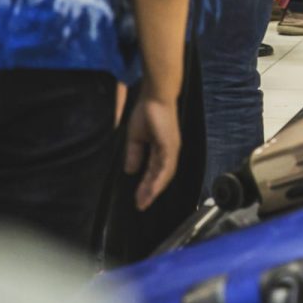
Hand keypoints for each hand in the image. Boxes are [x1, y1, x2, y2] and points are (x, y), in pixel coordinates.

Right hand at [123, 95, 181, 210]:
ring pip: (164, 176)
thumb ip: (134, 154)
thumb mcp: (135, 138)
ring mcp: (172, 149)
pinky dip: (158, 180)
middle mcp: (169, 152)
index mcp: (162, 150)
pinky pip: (166, 167)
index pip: (155, 173)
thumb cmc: (147, 112)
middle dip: (150, 192)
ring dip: (154, 190)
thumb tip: (130, 171)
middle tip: (140, 206)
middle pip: (161, 177)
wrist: (155, 96)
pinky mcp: (171, 146)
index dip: (147, 186)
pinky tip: (152, 190)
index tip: (138, 199)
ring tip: (143, 202)